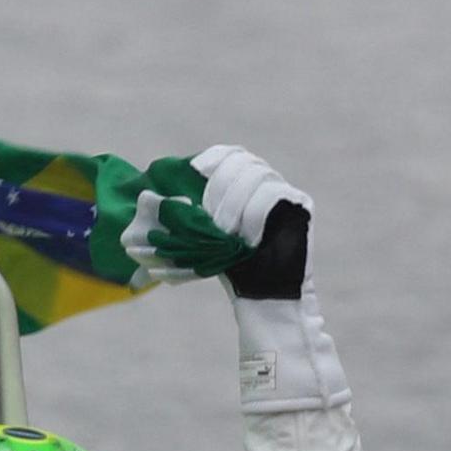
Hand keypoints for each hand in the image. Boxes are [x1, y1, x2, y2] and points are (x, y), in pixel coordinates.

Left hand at [190, 146, 309, 299]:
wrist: (264, 296)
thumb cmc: (233, 268)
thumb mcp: (203, 238)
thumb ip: (187, 217)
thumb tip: (150, 198)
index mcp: (243, 184)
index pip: (231, 155)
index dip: (214, 158)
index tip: (196, 170)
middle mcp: (265, 182)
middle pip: (243, 163)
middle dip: (221, 186)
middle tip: (212, 220)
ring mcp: (284, 191)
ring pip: (258, 176)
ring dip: (236, 202)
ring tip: (227, 232)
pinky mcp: (301, 204)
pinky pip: (275, 194)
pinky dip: (255, 213)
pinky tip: (247, 236)